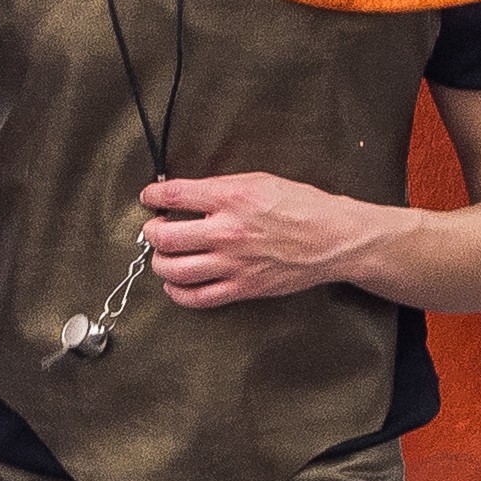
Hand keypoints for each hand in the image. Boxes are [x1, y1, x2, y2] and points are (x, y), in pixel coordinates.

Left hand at [138, 172, 346, 308]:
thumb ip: (221, 188)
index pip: (175, 195)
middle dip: (152, 231)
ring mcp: (233, 264)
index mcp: (231, 199)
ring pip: (175, 270)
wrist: (332, 239)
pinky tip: (174, 284)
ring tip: (162, 255)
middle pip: (166, 237)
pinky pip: (198, 298)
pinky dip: (177, 293)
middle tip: (154, 228)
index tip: (148, 198)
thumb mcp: (259, 181)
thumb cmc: (301, 206)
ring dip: (159, 263)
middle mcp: (227, 232)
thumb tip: (189, 194)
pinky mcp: (242, 288)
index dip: (152, 196)